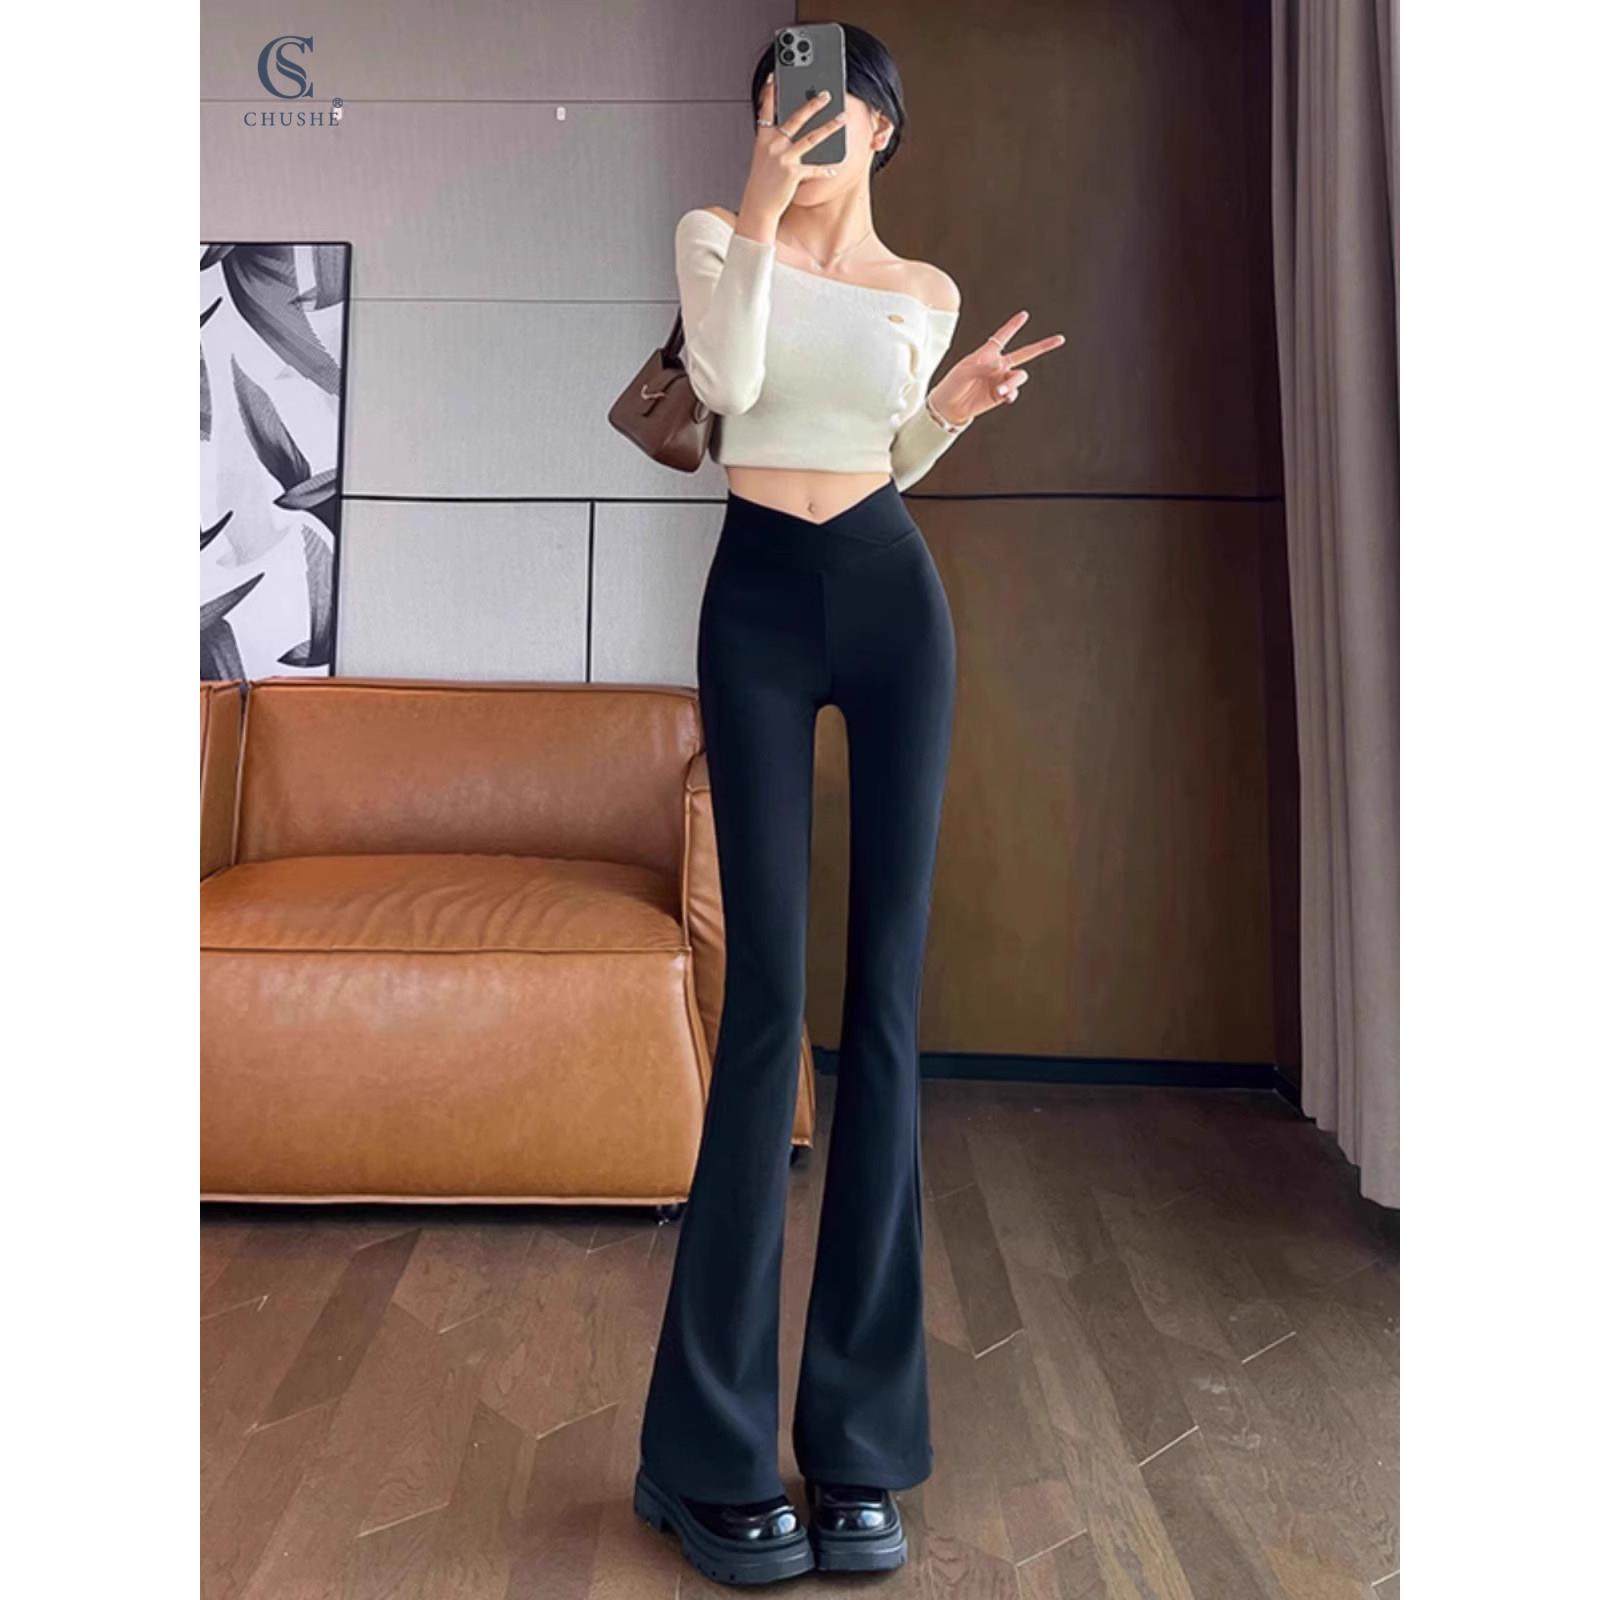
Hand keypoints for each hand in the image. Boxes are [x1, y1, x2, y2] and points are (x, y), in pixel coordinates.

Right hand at [739, 70, 846, 229]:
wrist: (758, 206)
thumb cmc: (762, 182)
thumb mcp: (763, 156)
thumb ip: (773, 140)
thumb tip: (789, 129)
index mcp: (763, 138)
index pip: (766, 108)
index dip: (771, 91)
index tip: (776, 75)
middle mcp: (773, 145)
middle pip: (796, 118)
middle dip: (812, 104)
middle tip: (826, 94)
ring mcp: (784, 158)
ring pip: (811, 138)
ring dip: (829, 127)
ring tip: (842, 119)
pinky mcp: (793, 173)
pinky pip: (814, 169)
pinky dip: (825, 170)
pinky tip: (834, 169)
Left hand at [929, 311, 1065, 425]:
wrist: (949, 407)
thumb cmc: (953, 384)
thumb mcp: (965, 370)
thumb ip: (983, 365)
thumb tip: (1000, 366)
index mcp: (987, 353)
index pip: (1003, 337)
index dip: (1013, 326)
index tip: (1025, 315)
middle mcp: (998, 365)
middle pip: (1025, 353)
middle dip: (1043, 346)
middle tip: (1060, 339)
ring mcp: (1001, 380)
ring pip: (1019, 377)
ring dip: (1012, 383)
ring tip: (1001, 390)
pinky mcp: (1001, 395)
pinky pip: (1013, 392)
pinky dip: (1011, 394)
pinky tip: (1005, 396)